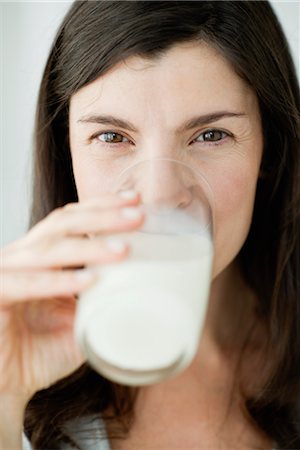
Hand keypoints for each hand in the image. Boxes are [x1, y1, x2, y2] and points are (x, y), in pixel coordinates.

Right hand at [0, 192, 142, 402]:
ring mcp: (5, 274)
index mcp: (41, 256)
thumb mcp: (80, 320)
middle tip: (138, 215)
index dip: (101, 206)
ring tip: (124, 249)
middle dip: (102, 216)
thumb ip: (103, 301)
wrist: (8, 386)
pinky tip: (88, 281)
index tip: (135, 201)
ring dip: (88, 247)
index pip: (70, 218)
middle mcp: (22, 257)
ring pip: (48, 248)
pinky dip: (57, 282)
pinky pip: (25, 284)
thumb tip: (144, 291)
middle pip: (62, 223)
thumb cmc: (41, 350)